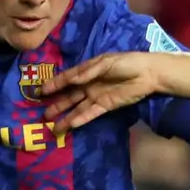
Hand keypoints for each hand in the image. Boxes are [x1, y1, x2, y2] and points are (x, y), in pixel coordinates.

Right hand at [40, 53, 164, 128]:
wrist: (148, 73)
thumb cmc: (127, 62)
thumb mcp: (105, 63)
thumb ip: (88, 72)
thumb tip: (71, 80)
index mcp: (87, 71)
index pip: (67, 78)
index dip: (54, 84)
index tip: (40, 92)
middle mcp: (89, 85)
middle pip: (69, 96)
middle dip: (56, 104)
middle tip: (43, 114)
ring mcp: (96, 96)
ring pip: (77, 108)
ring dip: (65, 117)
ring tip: (53, 127)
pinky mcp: (105, 106)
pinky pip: (90, 113)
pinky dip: (80, 119)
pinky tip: (70, 125)